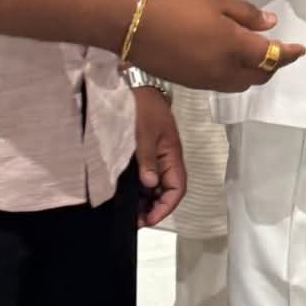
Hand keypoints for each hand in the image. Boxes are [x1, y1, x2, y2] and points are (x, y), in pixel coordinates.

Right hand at [129, 0, 305, 94]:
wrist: (132, 27)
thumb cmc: (176, 6)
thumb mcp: (215, 0)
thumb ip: (246, 14)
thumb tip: (270, 25)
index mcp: (235, 47)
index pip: (272, 56)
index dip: (288, 54)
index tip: (300, 49)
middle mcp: (226, 70)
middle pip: (260, 75)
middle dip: (274, 65)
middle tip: (279, 50)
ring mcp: (208, 80)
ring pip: (242, 83)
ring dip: (255, 73)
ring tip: (256, 57)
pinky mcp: (193, 83)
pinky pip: (224, 84)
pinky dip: (236, 76)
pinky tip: (230, 61)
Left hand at [132, 86, 187, 227]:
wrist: (135, 85)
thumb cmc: (143, 108)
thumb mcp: (144, 134)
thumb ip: (147, 160)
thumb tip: (150, 185)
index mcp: (172, 155)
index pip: (177, 188)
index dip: (165, 207)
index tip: (148, 219)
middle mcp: (168, 159)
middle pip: (168, 191)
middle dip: (155, 208)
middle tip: (135, 220)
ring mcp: (157, 157)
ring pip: (157, 186)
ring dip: (147, 201)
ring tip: (130, 212)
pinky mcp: (146, 154)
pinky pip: (147, 177)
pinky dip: (140, 190)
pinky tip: (128, 196)